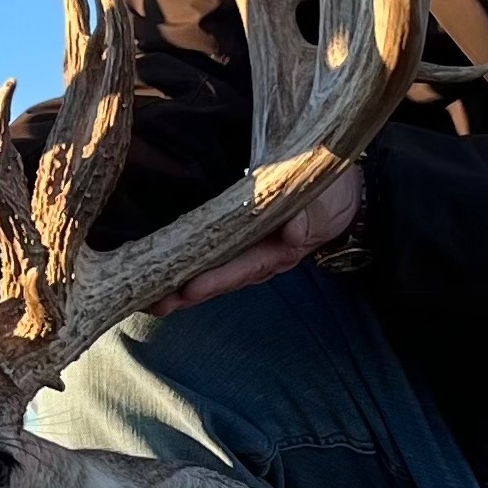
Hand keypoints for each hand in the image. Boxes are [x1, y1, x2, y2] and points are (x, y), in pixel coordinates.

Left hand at [149, 168, 362, 317]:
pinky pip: (212, 254)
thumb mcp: (328, 201)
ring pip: (212, 272)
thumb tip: (292, 233)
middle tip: (152, 303)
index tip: (188, 290)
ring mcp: (248, 249)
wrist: (339, 184)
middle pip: (220, 278)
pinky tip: (162, 272)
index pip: (244, 267)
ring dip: (180, 286)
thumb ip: (312, 216)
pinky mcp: (238, 236)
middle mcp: (260, 256)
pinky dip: (188, 265)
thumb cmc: (332, 191)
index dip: (217, 279)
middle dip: (186, 294)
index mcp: (279, 250)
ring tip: (148, 298)